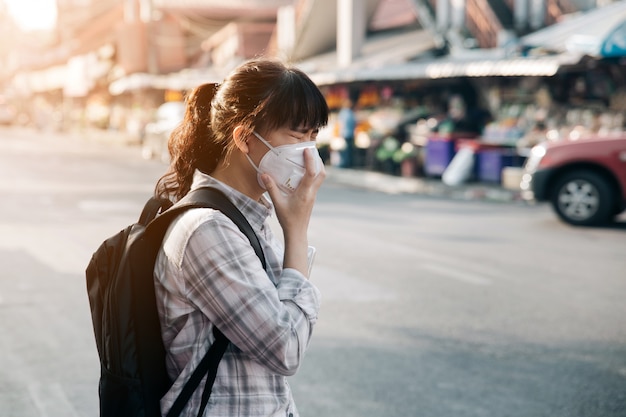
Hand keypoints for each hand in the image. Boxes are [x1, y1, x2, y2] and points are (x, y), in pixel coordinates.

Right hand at [262, 148, 324, 275]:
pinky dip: (313, 174)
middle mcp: (312, 193)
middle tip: (310, 151)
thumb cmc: (287, 219)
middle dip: (318, 161)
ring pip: (321, 178)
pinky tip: (304, 172)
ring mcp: (313, 195)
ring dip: (317, 167)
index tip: (307, 149)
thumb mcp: (277, 203)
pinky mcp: (311, 197)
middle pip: (322, 173)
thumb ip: (271, 188)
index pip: (311, 173)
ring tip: (308, 158)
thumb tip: (264, 174)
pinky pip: (316, 182)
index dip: (310, 160)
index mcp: (305, 193)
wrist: (297, 233)